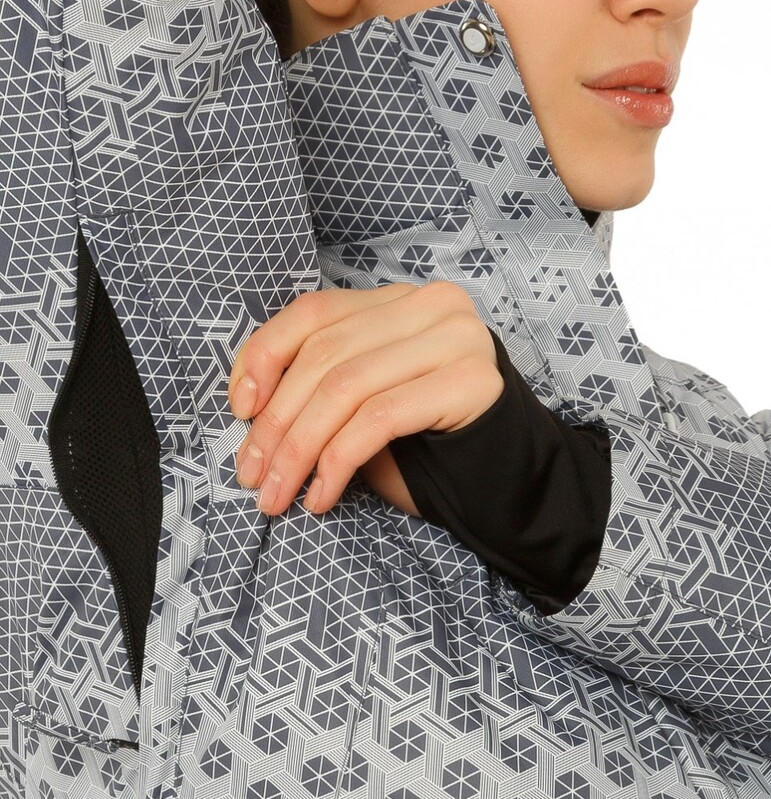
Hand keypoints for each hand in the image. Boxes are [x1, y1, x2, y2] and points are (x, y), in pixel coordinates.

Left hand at [227, 281, 503, 516]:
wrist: (503, 486)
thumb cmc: (424, 448)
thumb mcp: (360, 405)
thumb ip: (319, 385)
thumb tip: (247, 404)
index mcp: (399, 301)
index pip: (314, 312)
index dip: (264, 357)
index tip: (239, 411)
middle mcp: (431, 305)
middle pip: (325, 355)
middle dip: (275, 423)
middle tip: (251, 476)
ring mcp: (456, 339)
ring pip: (345, 387)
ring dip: (298, 450)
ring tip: (278, 494)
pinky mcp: (470, 383)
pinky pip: (379, 418)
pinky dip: (337, 463)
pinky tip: (322, 497)